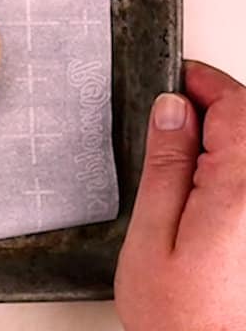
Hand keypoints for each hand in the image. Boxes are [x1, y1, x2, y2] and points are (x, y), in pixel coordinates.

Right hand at [115, 60, 245, 330]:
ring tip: (189, 160)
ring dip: (228, 144)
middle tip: (173, 118)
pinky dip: (235, 174)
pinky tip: (211, 194)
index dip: (202, 83)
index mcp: (242, 188)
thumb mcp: (151, 235)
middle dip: (217, 111)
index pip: (236, 104)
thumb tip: (172, 110)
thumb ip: (165, 165)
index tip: (176, 80)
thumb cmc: (182, 317)